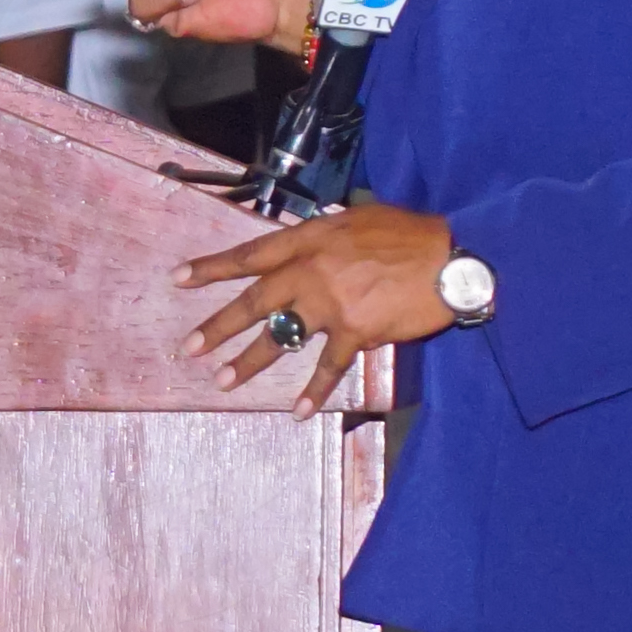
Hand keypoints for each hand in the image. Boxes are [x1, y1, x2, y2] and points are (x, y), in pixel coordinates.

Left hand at [180, 201, 456, 405]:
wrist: (452, 257)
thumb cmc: (410, 235)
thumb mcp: (358, 220)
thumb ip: (324, 237)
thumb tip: (307, 247)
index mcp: (311, 239)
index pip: (252, 254)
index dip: (214, 266)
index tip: (179, 278)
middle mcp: (313, 269)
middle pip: (255, 300)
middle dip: (218, 325)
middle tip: (189, 348)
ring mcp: (332, 302)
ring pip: (281, 336)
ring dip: (250, 361)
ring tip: (223, 381)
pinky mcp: (357, 329)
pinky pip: (328, 366)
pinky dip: (313, 390)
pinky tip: (298, 411)